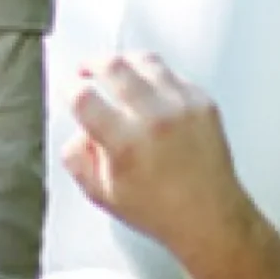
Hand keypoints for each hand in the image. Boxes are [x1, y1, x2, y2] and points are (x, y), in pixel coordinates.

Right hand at [61, 52, 255, 268]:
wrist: (211, 217)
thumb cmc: (160, 210)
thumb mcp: (101, 194)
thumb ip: (76, 158)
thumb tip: (78, 130)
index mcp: (124, 142)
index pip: (83, 96)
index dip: (68, 87)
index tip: (68, 89)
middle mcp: (154, 118)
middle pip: (112, 65)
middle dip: (92, 64)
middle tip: (86, 69)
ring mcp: (182, 106)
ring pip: (145, 60)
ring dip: (124, 62)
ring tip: (116, 70)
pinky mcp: (203, 102)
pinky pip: (172, 74)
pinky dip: (155, 77)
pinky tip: (149, 89)